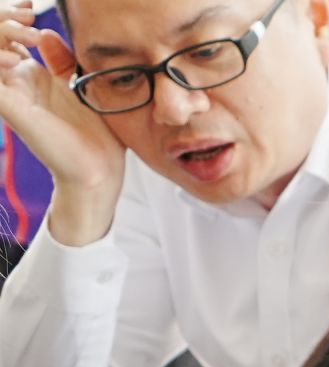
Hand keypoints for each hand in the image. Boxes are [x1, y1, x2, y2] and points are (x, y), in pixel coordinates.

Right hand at [0, 6, 125, 240]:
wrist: (100, 171)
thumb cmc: (97, 134)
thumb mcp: (81, 85)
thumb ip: (63, 60)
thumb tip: (46, 33)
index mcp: (29, 74)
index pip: (5, 35)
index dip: (12, 17)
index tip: (32, 12)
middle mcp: (14, 81)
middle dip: (3, 18)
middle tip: (28, 17)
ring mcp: (9, 93)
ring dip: (0, 33)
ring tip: (26, 34)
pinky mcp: (9, 106)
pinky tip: (16, 57)